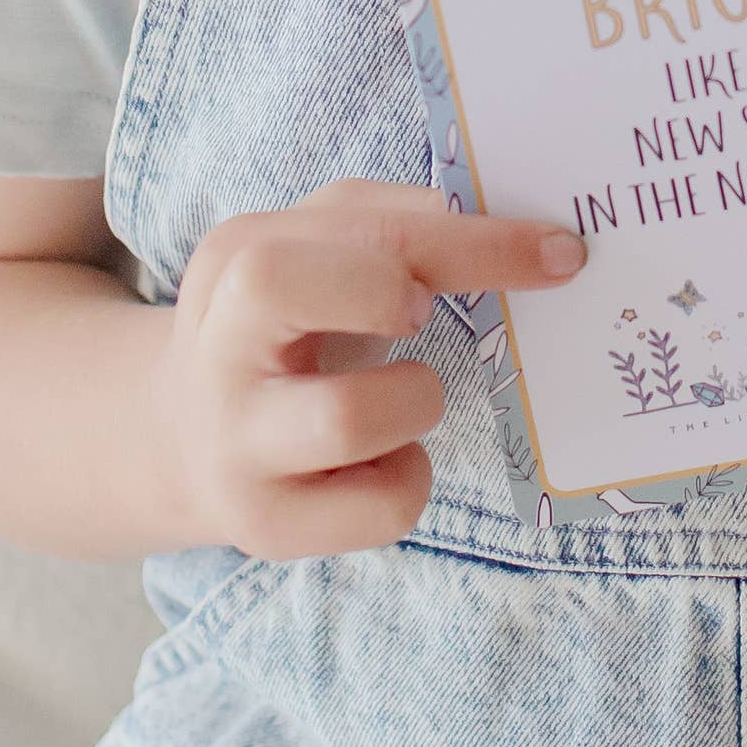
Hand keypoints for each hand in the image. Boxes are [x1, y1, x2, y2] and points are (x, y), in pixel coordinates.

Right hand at [166, 182, 585, 554]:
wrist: (187, 440)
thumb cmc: (286, 327)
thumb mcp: (318, 252)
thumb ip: (396, 219)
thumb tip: (504, 227)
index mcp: (237, 259)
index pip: (352, 227)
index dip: (468, 239)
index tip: (560, 252)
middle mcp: (218, 346)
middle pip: (278, 285)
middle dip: (380, 291)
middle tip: (418, 317)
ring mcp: (234, 443)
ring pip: (345, 417)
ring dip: (413, 401)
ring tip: (404, 396)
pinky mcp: (266, 526)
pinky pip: (381, 508)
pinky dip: (410, 478)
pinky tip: (385, 458)